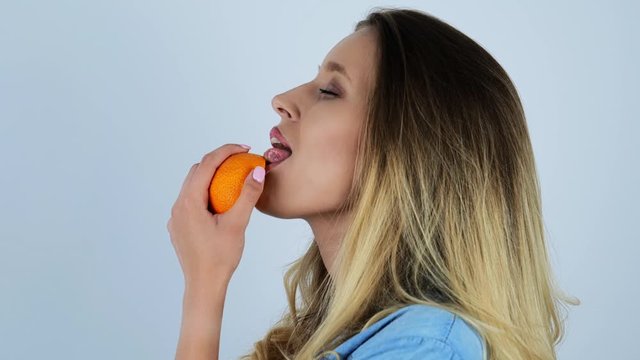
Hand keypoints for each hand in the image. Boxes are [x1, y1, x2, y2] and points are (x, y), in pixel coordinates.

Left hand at [167, 144, 264, 283]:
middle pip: (196, 171)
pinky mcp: (179, 227)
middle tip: (241, 160)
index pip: (206, 165)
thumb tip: (257, 171)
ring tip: (234, 178)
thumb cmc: (221, 257)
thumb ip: (247, 195)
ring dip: (212, 177)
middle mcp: (178, 206)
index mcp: (189, 202)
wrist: (204, 286)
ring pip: (192, 186)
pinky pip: (191, 201)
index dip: (226, 151)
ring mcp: (176, 217)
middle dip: (218, 161)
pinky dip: (207, 193)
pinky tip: (223, 202)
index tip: (245, 149)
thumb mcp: (238, 224)